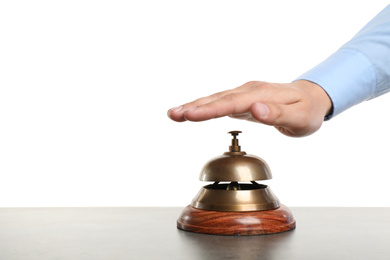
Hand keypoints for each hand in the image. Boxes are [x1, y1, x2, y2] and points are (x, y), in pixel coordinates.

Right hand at [167, 80, 331, 136]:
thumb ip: (277, 115)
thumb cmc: (306, 110)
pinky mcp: (242, 99)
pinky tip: (192, 112)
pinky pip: (220, 103)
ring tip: (174, 114)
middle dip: (194, 107)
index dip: (209, 110)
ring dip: (194, 107)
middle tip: (173, 114)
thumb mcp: (300, 117)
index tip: (190, 115)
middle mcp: (249, 91)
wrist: (312, 98)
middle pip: (217, 99)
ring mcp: (245, 94)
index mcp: (261, 95)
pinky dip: (204, 108)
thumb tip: (255, 110)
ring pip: (216, 100)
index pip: (231, 103)